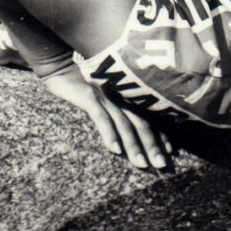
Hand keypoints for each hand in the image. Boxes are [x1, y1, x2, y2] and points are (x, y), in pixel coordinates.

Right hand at [43, 68, 171, 169]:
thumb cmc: (82, 83)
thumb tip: (130, 128)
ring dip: (134, 145)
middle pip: (142, 122)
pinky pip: (102, 117)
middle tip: (161, 165)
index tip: (172, 151)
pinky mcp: (89, 96)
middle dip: (152, 145)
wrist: (59, 65)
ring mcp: (106, 96)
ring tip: (141, 164)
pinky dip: (109, 133)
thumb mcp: (105, 93)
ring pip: (124, 123)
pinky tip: (115, 150)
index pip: (150, 115)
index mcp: (127, 94)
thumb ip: (119, 107)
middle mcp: (121, 95)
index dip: (162, 133)